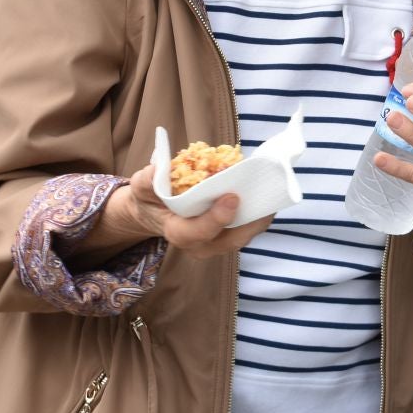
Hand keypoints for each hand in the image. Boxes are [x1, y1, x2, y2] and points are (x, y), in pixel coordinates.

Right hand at [109, 164, 273, 257]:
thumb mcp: (141, 187)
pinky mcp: (229, 235)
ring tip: (270, 190)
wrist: (156, 212)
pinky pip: (249, 228)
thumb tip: (159, 167)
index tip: (231, 197)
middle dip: (248, 220)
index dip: (215, 219)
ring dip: (259, 215)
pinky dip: (259, 211)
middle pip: (230, 240)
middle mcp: (200, 245)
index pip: (196, 233)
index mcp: (177, 233)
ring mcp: (217, 243)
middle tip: (262, 193)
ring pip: (245, 235)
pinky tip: (266, 191)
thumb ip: (148, 180)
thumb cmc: (150, 198)